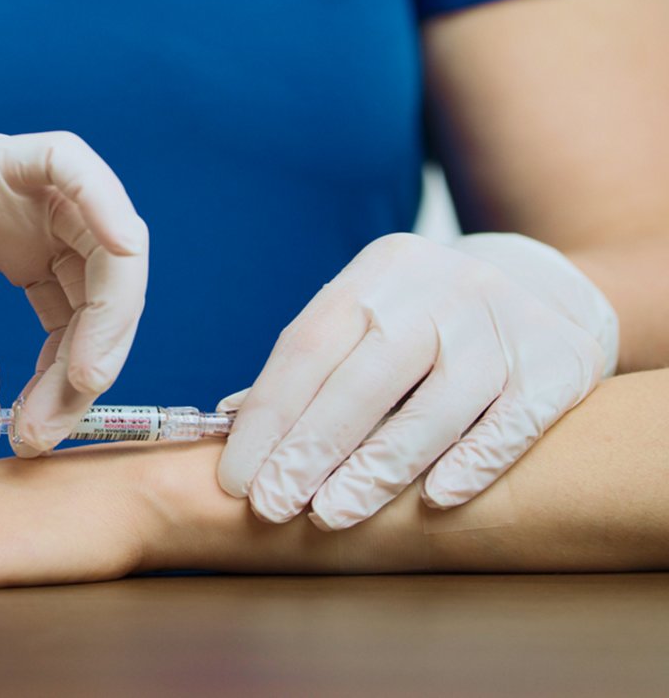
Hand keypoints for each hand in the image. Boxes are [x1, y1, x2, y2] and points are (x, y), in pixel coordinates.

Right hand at [0, 16, 146, 435]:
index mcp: (20, 251)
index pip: (77, 321)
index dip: (66, 382)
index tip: (28, 435)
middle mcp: (35, 220)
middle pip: (105, 292)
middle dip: (91, 366)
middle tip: (42, 429)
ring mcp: (22, 188)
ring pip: (110, 244)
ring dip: (111, 315)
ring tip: (82, 379)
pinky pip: (73, 168)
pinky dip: (106, 205)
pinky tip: (118, 254)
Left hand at [216, 232, 617, 529]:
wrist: (543, 284)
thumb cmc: (427, 317)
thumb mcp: (368, 316)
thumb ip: (310, 367)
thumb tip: (229, 422)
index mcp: (376, 273)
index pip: (307, 347)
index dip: (268, 417)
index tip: (236, 478)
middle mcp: (438, 288)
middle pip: (363, 377)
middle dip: (310, 448)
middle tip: (272, 505)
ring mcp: (502, 322)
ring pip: (434, 405)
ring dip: (377, 468)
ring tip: (332, 514)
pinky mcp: (559, 360)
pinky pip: (512, 420)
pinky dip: (473, 461)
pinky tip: (434, 499)